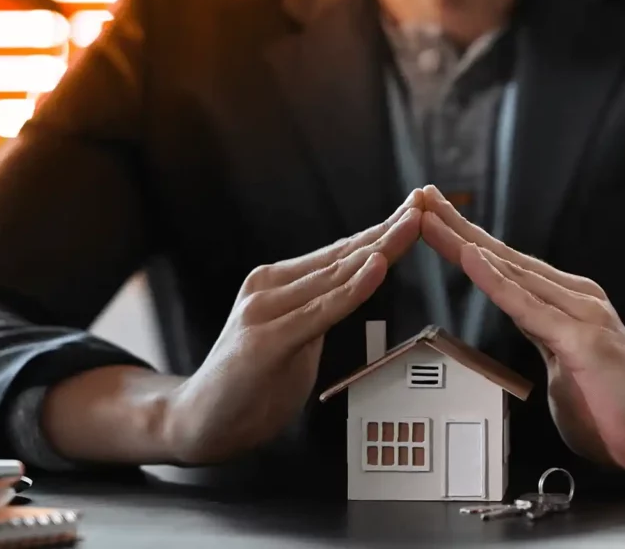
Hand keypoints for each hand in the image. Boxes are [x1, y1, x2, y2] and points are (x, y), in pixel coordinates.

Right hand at [162, 190, 423, 464]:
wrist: (198, 422)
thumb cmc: (250, 383)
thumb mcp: (295, 338)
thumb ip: (319, 310)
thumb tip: (354, 288)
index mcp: (278, 283)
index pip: (340, 253)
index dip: (381, 231)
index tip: (416, 209)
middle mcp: (270, 287)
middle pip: (343, 255)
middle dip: (389, 228)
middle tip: (425, 201)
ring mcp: (265, 310)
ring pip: (336, 275)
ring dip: (380, 247)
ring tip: (412, 222)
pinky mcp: (265, 340)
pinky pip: (321, 312)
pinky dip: (353, 289)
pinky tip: (376, 267)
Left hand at [420, 185, 624, 473]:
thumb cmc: (614, 406)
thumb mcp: (563, 365)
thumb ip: (541, 336)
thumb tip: (521, 323)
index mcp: (564, 303)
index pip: (505, 266)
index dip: (466, 239)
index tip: (433, 217)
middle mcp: (572, 298)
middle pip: (502, 256)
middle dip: (457, 225)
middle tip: (420, 196)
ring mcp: (579, 315)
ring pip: (510, 272)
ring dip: (465, 242)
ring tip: (430, 217)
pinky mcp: (582, 340)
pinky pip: (528, 307)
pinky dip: (496, 281)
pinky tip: (471, 258)